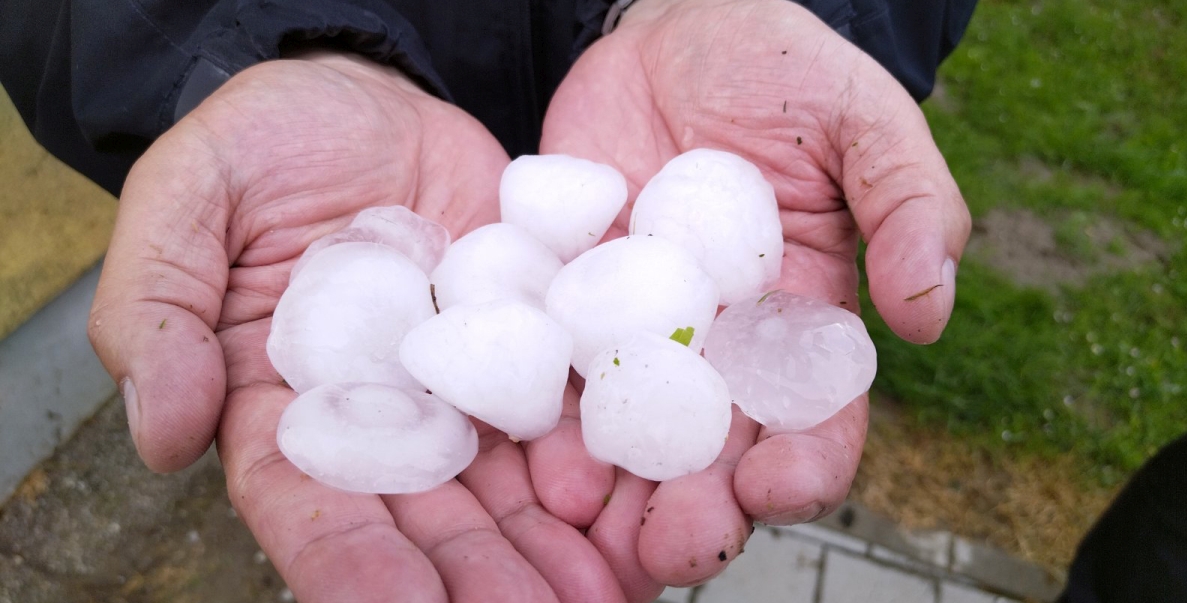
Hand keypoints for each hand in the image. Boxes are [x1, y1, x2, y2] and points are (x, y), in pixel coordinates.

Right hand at [88, 52, 625, 601]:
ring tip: (598, 595)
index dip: (352, 565)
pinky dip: (597, 466)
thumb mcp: (190, 193)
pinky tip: (633, 510)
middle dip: (477, 580)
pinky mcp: (526, 344)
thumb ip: (159, 304)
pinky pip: (564, 412)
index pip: (312, 504)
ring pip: (505, 491)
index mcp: (282, 405)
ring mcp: (460, 385)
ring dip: (549, 552)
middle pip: (427, 519)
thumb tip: (160, 433)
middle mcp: (381, 416)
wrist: (370, 97)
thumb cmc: (265, 140)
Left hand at [532, 0, 971, 597]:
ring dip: (610, 486)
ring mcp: (637, 329)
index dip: (805, 462)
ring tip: (583, 516)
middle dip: (696, 507)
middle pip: (713, 450)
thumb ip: (909, 205)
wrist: (674, 27)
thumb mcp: (862, 119)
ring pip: (627, 431)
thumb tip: (929, 315)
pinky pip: (551, 365)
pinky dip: (540, 413)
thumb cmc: (782, 70)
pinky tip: (527, 447)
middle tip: (669, 547)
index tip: (776, 484)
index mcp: (802, 321)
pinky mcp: (567, 299)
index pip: (817, 418)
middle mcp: (719, 345)